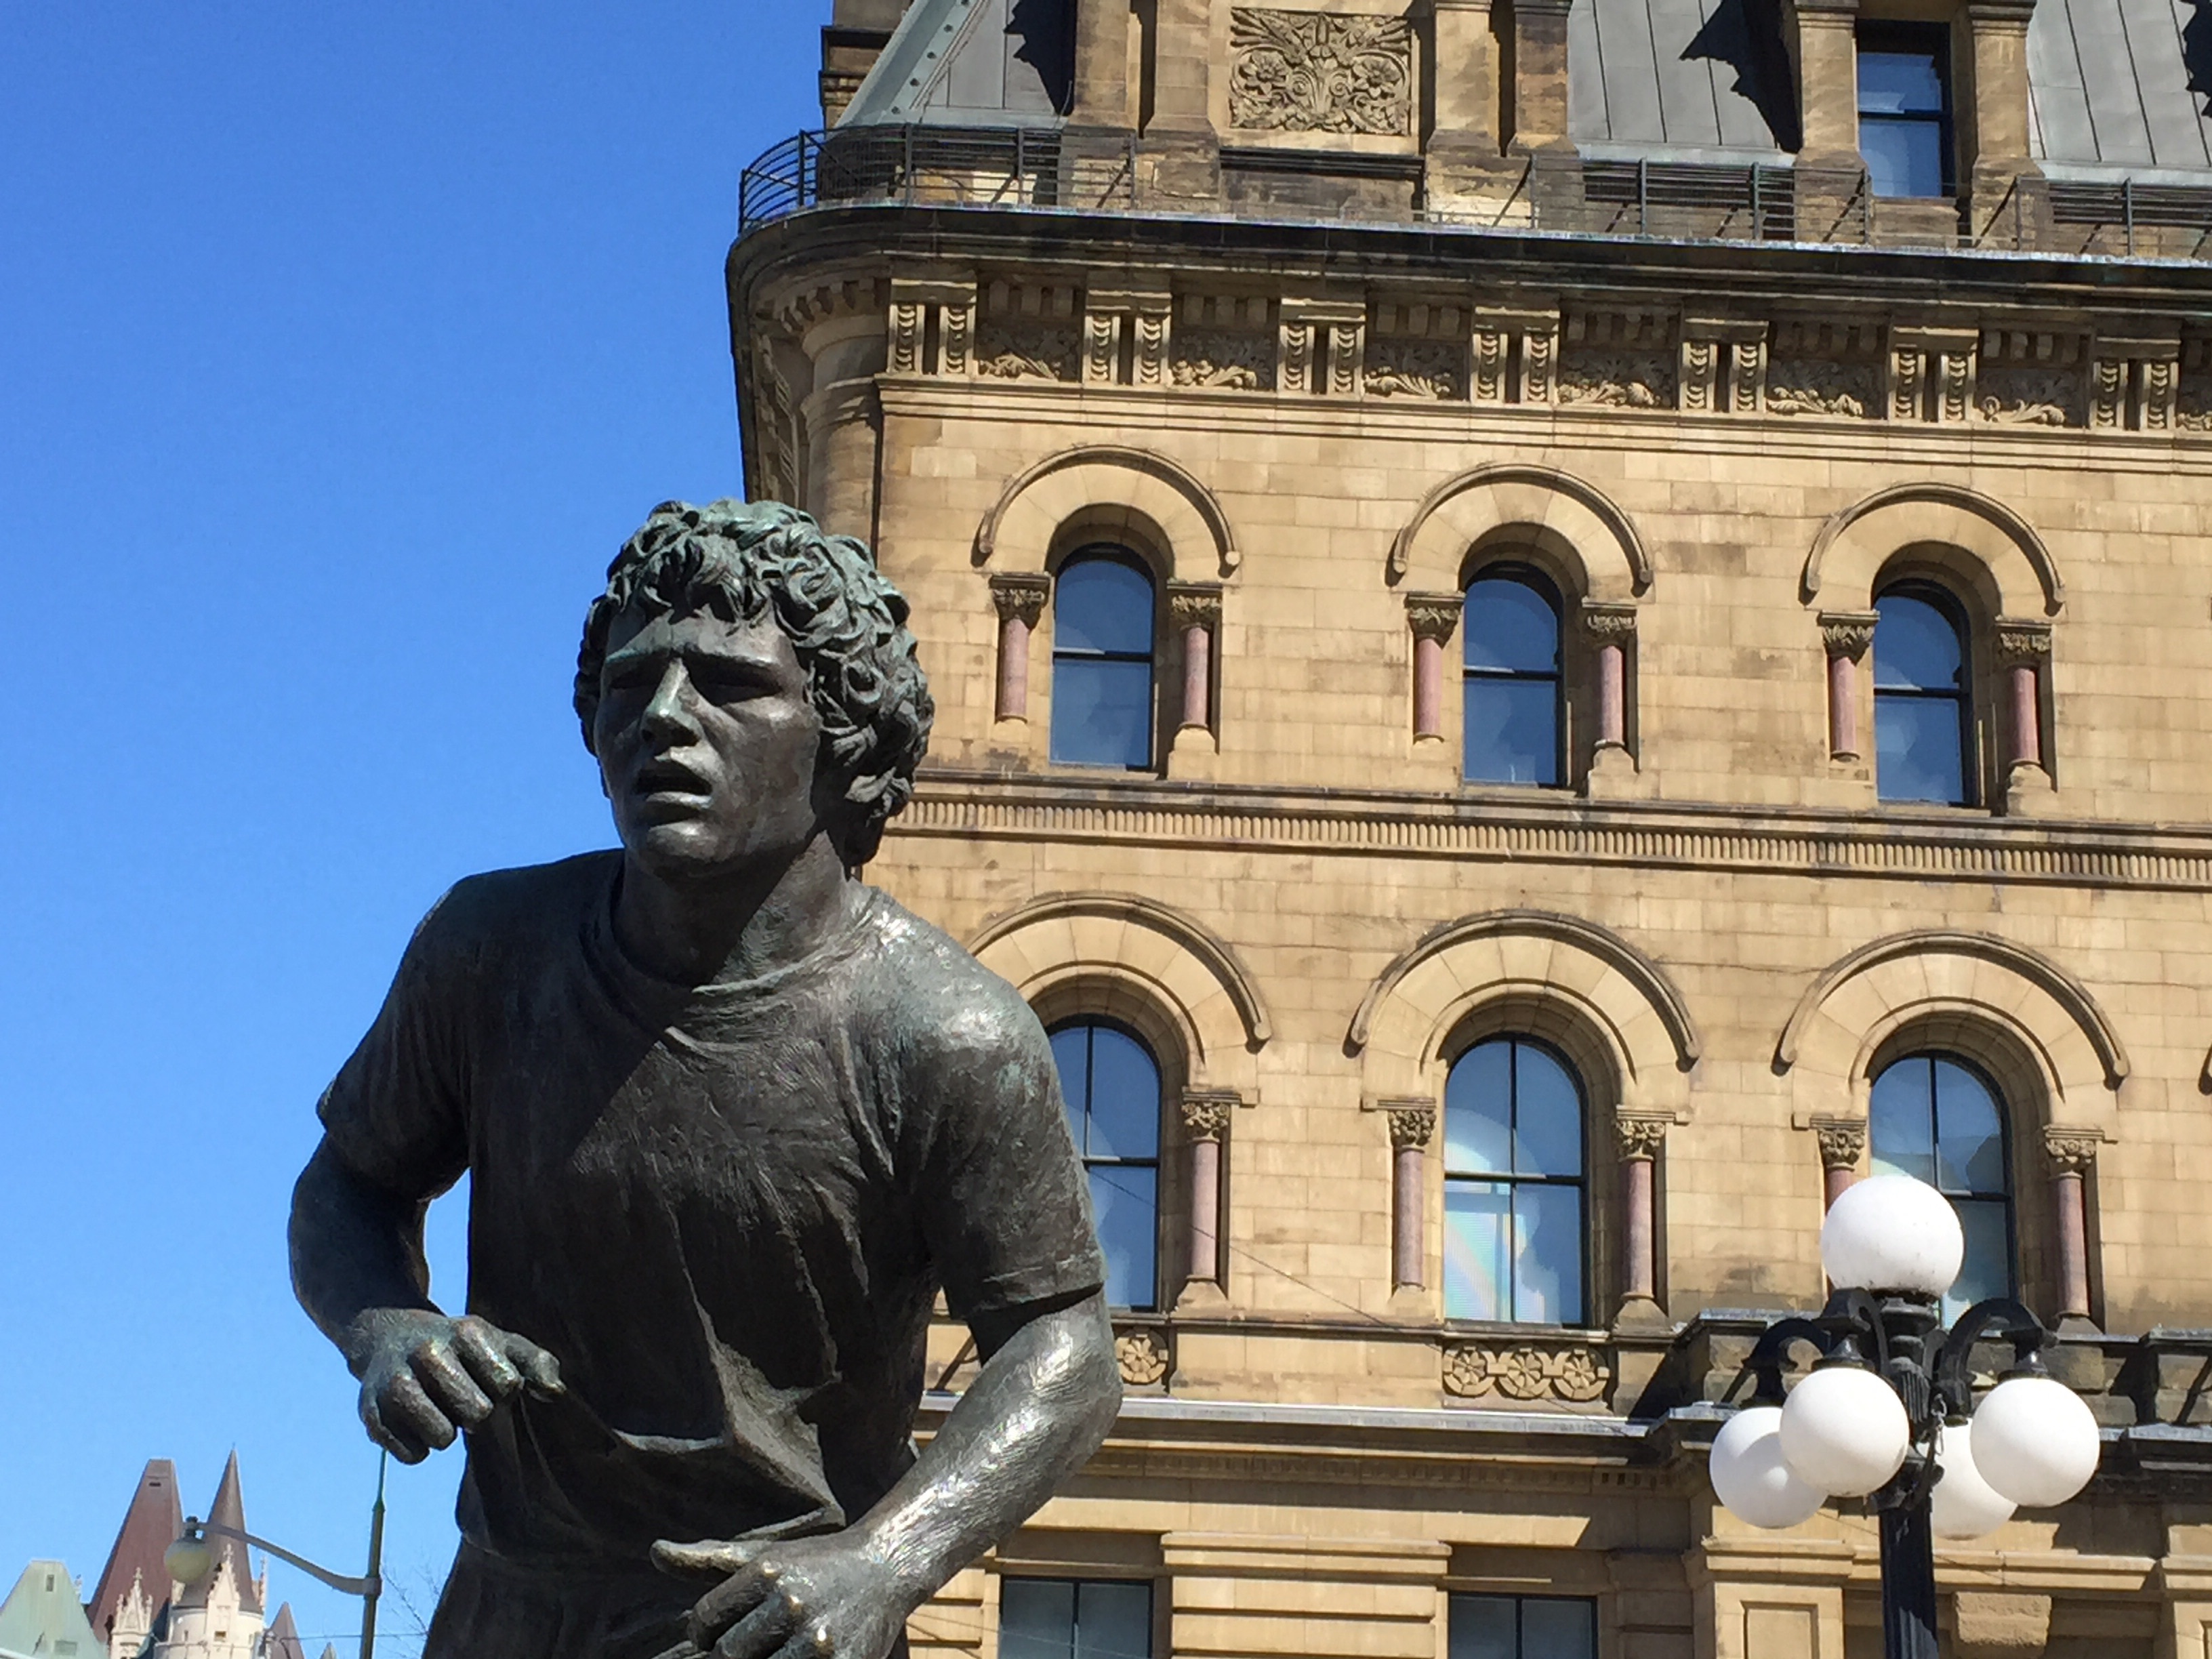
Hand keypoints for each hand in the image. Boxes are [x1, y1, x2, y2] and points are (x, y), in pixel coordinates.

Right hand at [340, 1308, 561, 1463]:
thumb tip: (554, 1393)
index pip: (508, 1384)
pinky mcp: (371, 1416)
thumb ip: (537, 1364)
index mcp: (466, 1333)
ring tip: (439, 1407)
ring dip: (448, 1431)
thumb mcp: (502, 1344)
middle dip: (477, 1412)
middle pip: (478, 1414)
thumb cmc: (461, 1349)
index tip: (488, 1376)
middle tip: (462, 1395)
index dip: (504, 1389)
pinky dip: (419, 1446)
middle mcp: (428, 1353)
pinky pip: (413, 1455)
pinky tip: (413, 1419)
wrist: (392, 1338)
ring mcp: (395, 1384)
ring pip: (442, 1438)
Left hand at [650, 1531, 914, 1658]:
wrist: (887, 1567)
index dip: (703, 1633)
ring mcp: (817, 1639)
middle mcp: (791, 1603)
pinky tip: (789, 1656)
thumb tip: (654, 1551)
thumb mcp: (765, 1556)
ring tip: (769, 1649)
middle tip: (743, 1646)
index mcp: (767, 1573)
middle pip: (727, 1654)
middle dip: (727, 1657)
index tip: (717, 1633)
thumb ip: (708, 1559)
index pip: (705, 1619)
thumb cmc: (815, 1564)